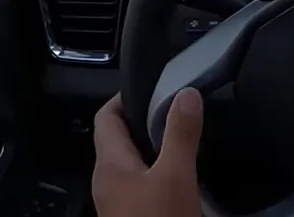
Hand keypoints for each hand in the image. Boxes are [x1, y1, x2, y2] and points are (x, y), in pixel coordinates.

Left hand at [92, 88, 203, 216]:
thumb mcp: (175, 176)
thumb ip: (181, 135)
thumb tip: (186, 94)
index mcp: (109, 163)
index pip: (106, 115)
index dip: (127, 97)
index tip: (156, 88)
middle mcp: (106, 179)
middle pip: (120, 137)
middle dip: (146, 121)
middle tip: (176, 111)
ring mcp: (116, 198)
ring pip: (131, 160)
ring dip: (154, 146)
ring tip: (182, 139)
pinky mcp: (129, 212)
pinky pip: (140, 180)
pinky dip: (157, 169)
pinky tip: (179, 176)